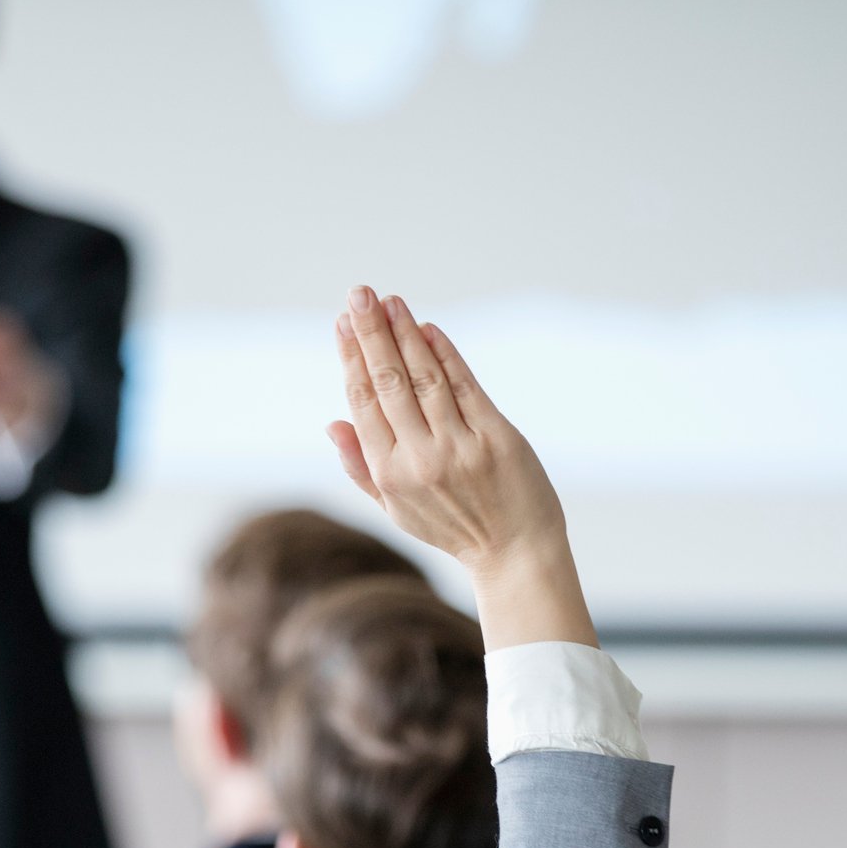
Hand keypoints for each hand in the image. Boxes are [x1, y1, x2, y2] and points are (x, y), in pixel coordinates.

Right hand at [327, 285, 595, 649]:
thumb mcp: (396, 509)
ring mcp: (460, 447)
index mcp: (389, 475)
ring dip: (406, 334)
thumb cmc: (452, 527)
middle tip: (359, 293)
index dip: (352, 358)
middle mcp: (421, 459)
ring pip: (425, 377)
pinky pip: (465, 386)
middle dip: (372, 332)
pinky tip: (430, 329)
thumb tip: (332, 423)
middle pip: (389, 381)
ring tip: (391, 301)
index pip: (364, 403)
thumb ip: (361, 467)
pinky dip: (446, 354)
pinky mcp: (496, 437)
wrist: (514, 554)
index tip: (342, 322)